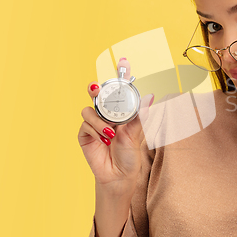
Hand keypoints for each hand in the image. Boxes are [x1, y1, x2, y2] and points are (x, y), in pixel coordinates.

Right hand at [78, 58, 153, 190]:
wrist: (120, 176)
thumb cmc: (130, 154)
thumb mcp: (137, 134)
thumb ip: (140, 115)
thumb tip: (151, 96)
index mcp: (120, 111)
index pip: (120, 89)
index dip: (121, 73)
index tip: (124, 60)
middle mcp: (106, 114)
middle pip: (97, 93)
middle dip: (95, 87)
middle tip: (96, 87)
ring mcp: (94, 123)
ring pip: (89, 109)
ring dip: (99, 120)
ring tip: (111, 133)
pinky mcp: (85, 134)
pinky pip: (85, 124)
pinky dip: (95, 130)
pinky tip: (105, 140)